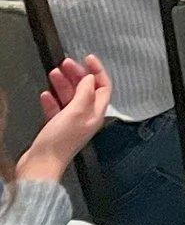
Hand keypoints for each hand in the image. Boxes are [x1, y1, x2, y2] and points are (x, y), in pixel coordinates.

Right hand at [18, 57, 108, 183]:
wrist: (40, 165)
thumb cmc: (59, 143)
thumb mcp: (76, 111)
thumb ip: (84, 93)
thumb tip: (90, 78)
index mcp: (96, 114)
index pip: (103, 86)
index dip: (97, 71)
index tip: (88, 58)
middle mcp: (85, 118)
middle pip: (85, 90)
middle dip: (77, 75)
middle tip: (66, 63)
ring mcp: (70, 123)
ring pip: (69, 98)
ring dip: (63, 84)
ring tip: (54, 73)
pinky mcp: (55, 129)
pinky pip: (56, 110)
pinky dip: (52, 100)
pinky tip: (46, 94)